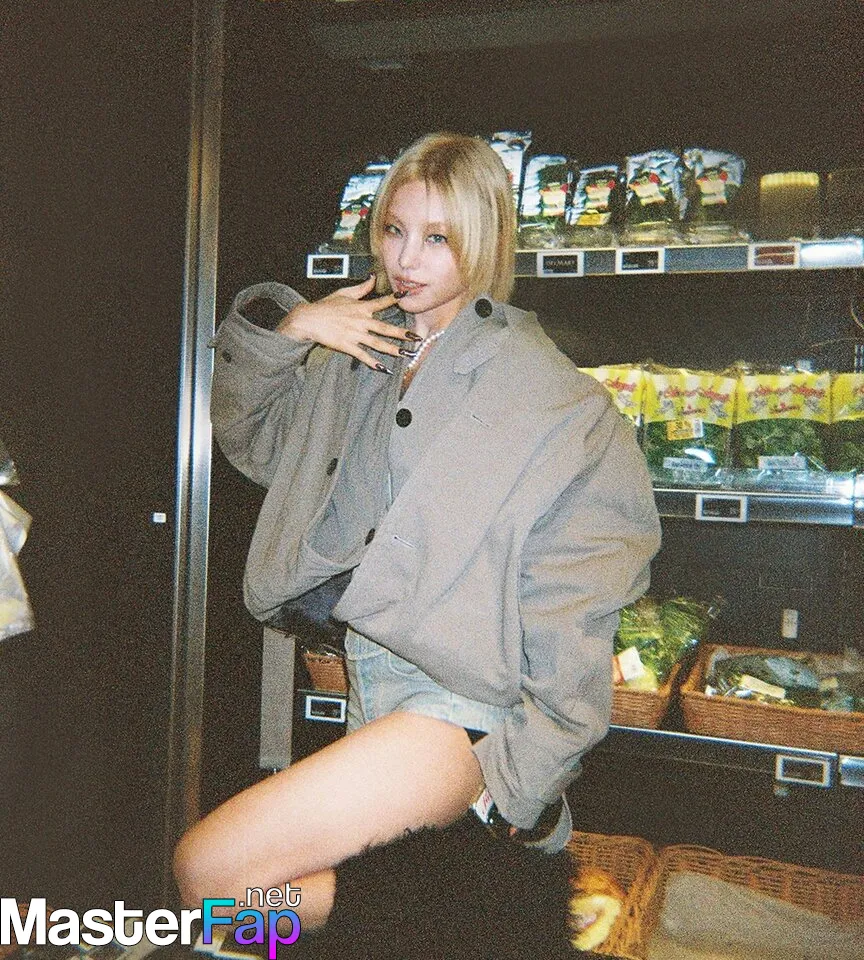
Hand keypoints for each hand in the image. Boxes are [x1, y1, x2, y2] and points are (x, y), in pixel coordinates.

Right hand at [277, 275, 418, 372]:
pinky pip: (362, 355)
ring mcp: (354, 334)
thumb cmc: (325, 306)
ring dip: (393, 350)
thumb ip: (361, 288)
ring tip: (406, 355)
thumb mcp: (344, 293)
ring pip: (377, 343)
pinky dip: (373, 362)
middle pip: (385, 328)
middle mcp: (360, 321)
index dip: (393, 300)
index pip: (381, 303)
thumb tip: (373, 277)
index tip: (406, 298)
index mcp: (360, 307)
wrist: (308, 319)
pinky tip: (384, 369)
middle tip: (417, 339)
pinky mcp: (346, 346)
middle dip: (402, 334)